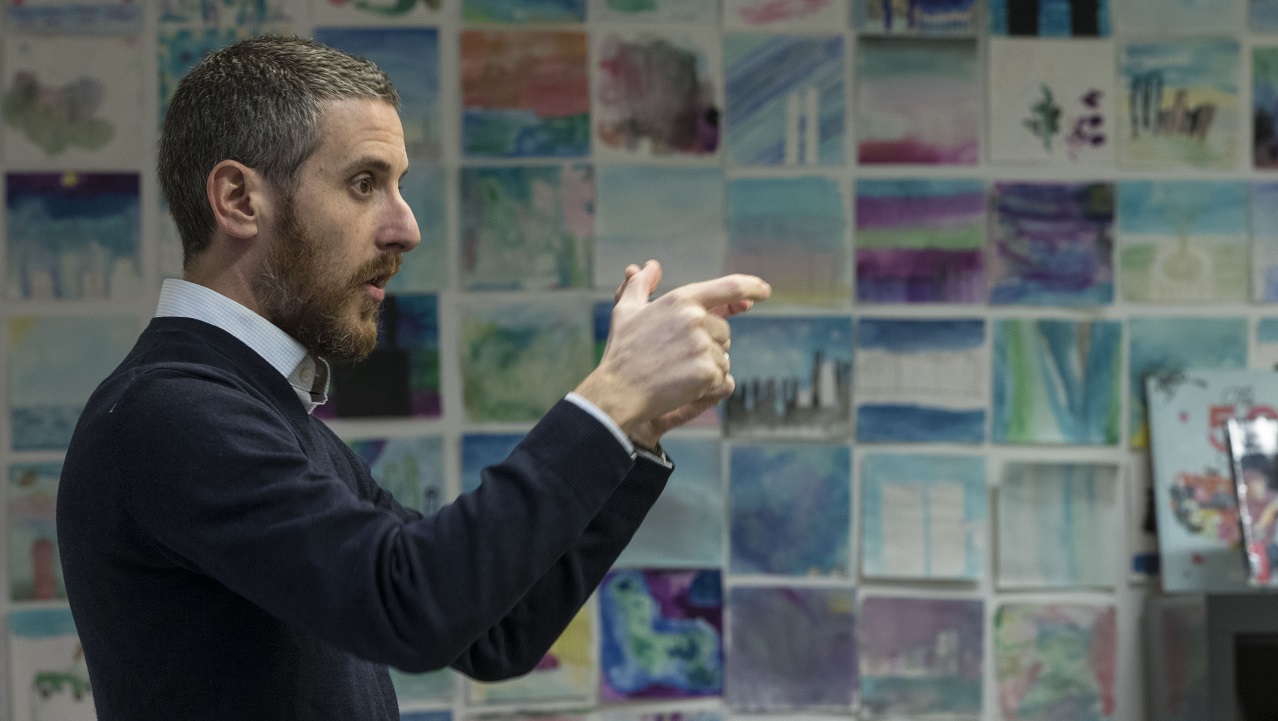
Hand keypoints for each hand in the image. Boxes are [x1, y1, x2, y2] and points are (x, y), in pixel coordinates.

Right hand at [574, 260, 770, 447]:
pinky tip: (682, 384)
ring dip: (707, 364)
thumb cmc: (623, 351)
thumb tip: (650, 266)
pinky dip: (706, 384)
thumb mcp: (626, 311)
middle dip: (708, 343)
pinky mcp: (707, 373)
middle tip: (677, 355)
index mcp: (682, 299)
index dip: (751, 287)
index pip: (730, 287)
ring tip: (677, 370)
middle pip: (724, 330)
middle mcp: (696, 319)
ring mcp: (703, 346)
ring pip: (724, 355)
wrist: (619, 391)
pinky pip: (721, 377)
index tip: (764, 291)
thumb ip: (641, 285)